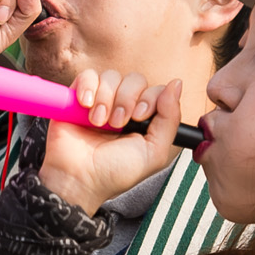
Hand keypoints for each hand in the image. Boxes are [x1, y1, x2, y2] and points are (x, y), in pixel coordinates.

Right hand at [39, 72, 181, 212]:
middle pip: (135, 80)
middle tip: (116, 124)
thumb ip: (170, 120)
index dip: (149, 99)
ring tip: (98, 122)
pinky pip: (88, 75)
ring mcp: (101, 101)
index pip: (155, 91)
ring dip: (106, 99)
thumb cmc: (115, 172)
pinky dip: (88, 87)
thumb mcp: (154, 152)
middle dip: (127, 100)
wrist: (79, 179)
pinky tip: (85, 106)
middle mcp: (124, 107)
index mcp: (144, 119)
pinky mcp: (78, 97)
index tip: (138, 118)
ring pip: (112, 76)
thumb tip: (176, 84)